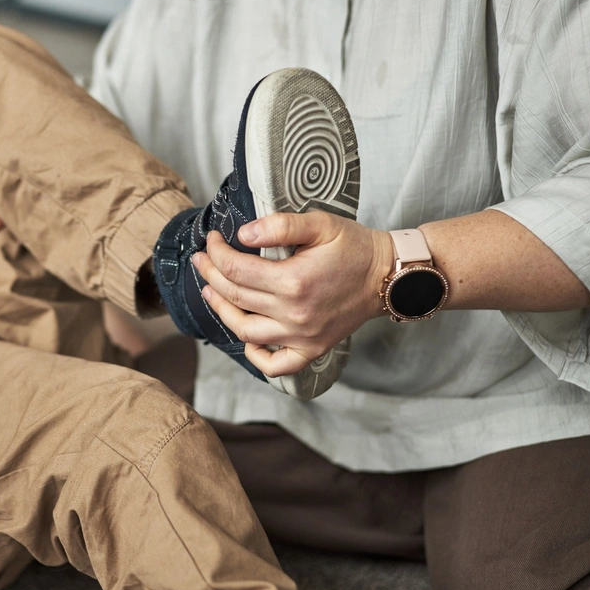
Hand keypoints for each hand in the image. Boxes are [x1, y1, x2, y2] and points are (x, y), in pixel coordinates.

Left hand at [192, 211, 393, 377]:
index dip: (216, 252)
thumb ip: (280, 226)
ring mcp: (302, 337)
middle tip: (202, 259)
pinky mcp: (312, 349)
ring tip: (210, 291)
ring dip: (222, 311)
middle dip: (211, 275)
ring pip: (245, 331)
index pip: (235, 269)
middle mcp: (294, 314)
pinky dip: (256, 356)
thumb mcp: (320, 224)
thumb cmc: (354, 247)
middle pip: (234, 296)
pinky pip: (276, 365)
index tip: (212, 239)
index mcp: (294, 281)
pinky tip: (246, 338)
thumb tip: (243, 234)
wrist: (388, 276)